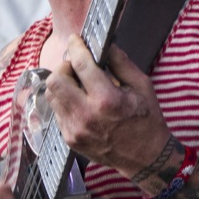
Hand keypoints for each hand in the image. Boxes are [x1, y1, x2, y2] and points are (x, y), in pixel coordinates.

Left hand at [44, 35, 171, 178]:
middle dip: (64, 67)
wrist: (145, 158)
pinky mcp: (70, 139)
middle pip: (55, 80)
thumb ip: (121, 62)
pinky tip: (81, 102)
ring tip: (78, 84)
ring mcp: (75, 130)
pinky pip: (57, 112)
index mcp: (107, 100)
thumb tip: (105, 44)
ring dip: (62, 84)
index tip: (76, 40)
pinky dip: (65, 101)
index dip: (75, 47)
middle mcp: (87, 115)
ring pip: (51, 96)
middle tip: (77, 66)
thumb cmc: (147, 120)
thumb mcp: (142, 86)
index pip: (80, 65)